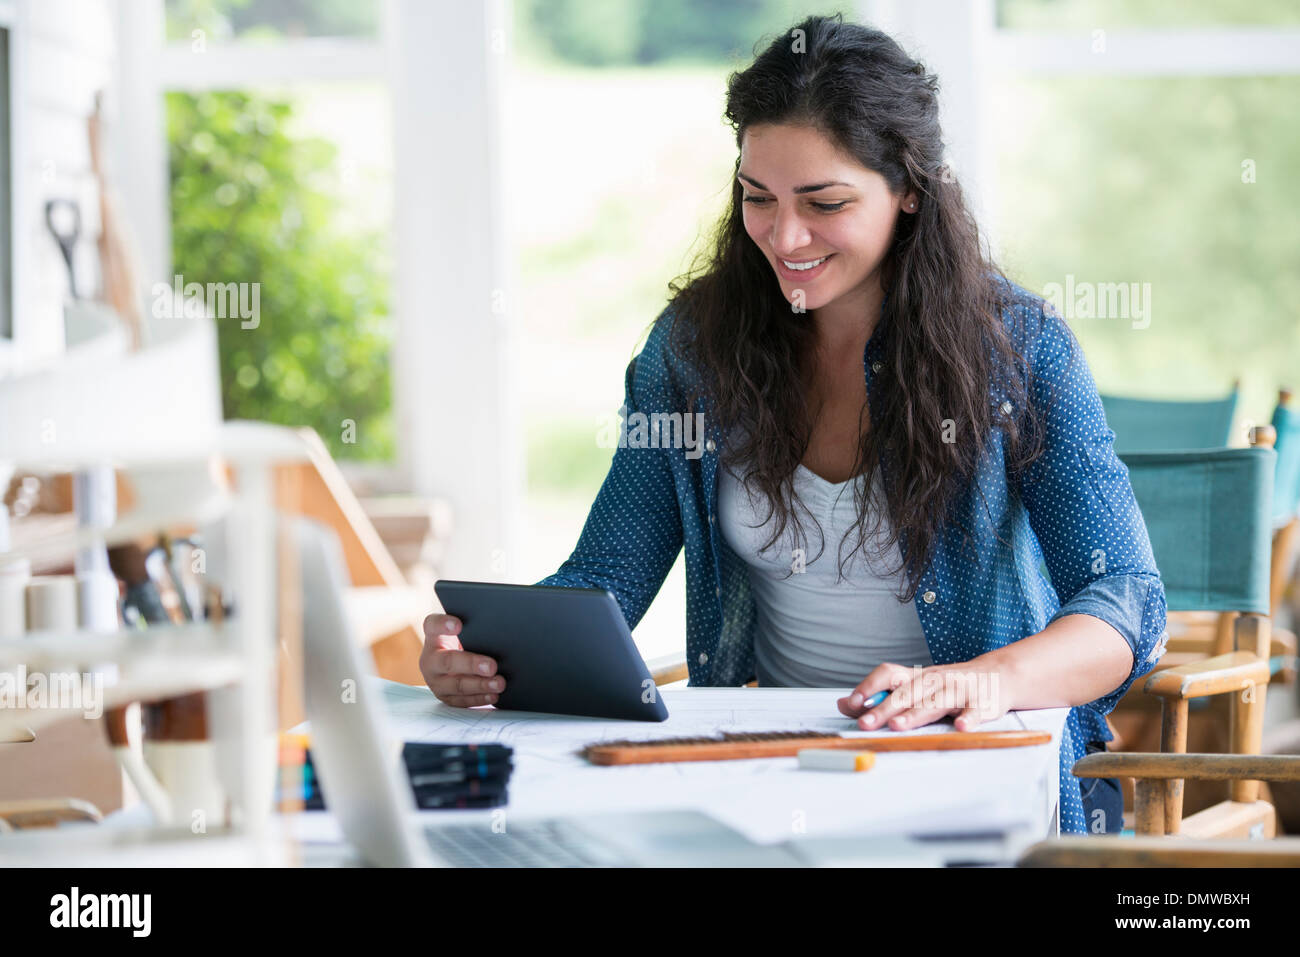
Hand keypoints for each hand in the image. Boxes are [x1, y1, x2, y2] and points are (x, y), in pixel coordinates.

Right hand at [419, 613, 504, 707]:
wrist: (457, 662)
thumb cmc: (465, 641)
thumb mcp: (465, 631)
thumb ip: (474, 627)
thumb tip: (499, 630)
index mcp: (434, 636)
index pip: (433, 625)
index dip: (443, 624)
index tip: (459, 625)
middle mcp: (430, 659)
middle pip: (447, 661)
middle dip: (471, 664)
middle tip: (492, 666)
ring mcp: (435, 680)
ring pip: (456, 685)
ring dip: (479, 685)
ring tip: (498, 683)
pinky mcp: (445, 696)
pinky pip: (462, 700)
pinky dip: (479, 699)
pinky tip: (493, 695)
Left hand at [836, 660, 1010, 731]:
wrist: (998, 676)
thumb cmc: (950, 685)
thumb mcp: (917, 687)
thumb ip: (881, 697)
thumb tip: (844, 705)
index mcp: (917, 676)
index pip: (888, 674)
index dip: (869, 687)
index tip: (852, 703)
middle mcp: (935, 680)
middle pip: (906, 692)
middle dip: (884, 708)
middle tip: (865, 723)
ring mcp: (958, 690)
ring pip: (934, 702)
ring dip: (916, 713)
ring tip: (898, 725)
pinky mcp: (982, 704)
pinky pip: (975, 712)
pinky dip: (968, 719)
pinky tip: (961, 727)